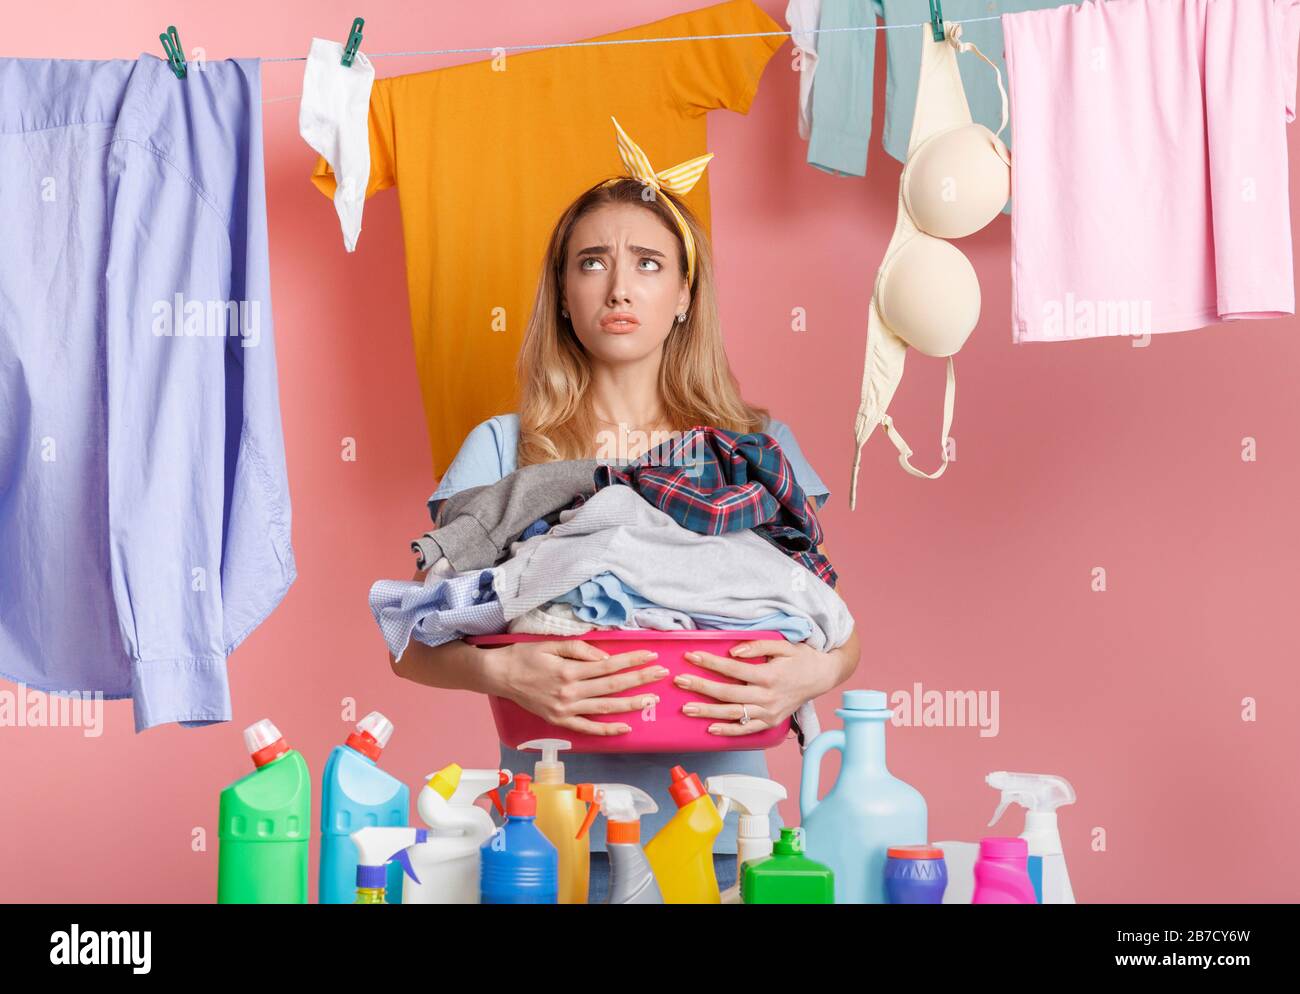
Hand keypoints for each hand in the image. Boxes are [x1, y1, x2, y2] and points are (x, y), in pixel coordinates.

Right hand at [493, 639, 667, 736]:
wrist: (499, 676)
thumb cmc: (525, 656)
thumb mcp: (551, 644)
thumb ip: (580, 650)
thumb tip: (605, 658)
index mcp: (569, 671)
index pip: (609, 666)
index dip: (632, 660)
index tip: (651, 655)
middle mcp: (570, 693)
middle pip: (613, 686)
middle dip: (641, 679)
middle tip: (662, 673)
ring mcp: (566, 710)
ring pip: (606, 708)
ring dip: (631, 704)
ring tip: (652, 700)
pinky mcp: (560, 722)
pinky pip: (588, 728)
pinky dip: (607, 730)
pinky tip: (625, 728)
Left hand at [676, 639, 840, 737]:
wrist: (822, 677)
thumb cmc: (801, 658)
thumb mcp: (783, 645)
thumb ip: (758, 646)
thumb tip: (733, 652)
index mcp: (769, 675)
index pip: (732, 669)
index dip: (710, 663)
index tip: (691, 657)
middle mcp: (767, 697)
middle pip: (727, 693)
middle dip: (701, 686)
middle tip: (679, 681)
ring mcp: (768, 712)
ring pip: (732, 714)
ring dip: (707, 712)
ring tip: (686, 708)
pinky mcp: (770, 723)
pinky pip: (746, 730)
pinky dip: (728, 731)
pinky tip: (710, 729)